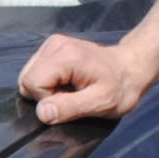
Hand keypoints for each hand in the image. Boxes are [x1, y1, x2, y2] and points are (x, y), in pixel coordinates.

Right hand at [21, 31, 158, 124]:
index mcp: (66, 56)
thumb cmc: (121, 87)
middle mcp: (55, 45)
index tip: (70, 100)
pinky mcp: (53, 48)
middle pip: (27, 79)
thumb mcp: (101, 103)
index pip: (32, 83)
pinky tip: (68, 83)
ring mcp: (53, 44)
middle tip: (71, 96)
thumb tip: (42, 113)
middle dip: (45, 95)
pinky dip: (48, 83)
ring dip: (46, 89)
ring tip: (71, 90)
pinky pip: (36, 72)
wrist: (131, 68)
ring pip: (29, 76)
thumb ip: (69, 108)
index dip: (48, 99)